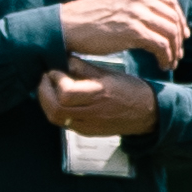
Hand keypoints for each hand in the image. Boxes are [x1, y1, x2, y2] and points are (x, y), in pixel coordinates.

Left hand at [39, 66, 160, 138]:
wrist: (147, 113)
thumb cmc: (130, 89)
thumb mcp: (109, 74)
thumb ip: (85, 68)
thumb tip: (65, 59)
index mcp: (99, 95)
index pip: (65, 93)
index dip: (55, 80)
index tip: (54, 70)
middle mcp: (92, 113)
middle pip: (55, 110)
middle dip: (44, 93)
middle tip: (45, 79)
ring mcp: (89, 126)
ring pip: (56, 119)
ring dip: (47, 103)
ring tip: (49, 89)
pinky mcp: (88, 132)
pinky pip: (65, 123)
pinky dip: (57, 111)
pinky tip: (61, 100)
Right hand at [57, 0, 187, 65]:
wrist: (66, 26)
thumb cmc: (88, 19)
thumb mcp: (115, 1)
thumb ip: (135, 5)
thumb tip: (154, 20)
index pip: (170, 1)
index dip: (179, 19)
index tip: (182, 35)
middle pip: (173, 18)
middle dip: (179, 38)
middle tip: (178, 54)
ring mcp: (136, 12)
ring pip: (170, 32)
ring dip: (174, 51)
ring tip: (170, 63)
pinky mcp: (133, 30)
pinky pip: (160, 45)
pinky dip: (165, 57)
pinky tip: (162, 65)